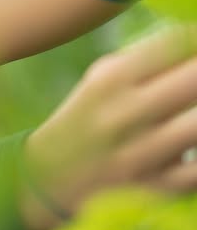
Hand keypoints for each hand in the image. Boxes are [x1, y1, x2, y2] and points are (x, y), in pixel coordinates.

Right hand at [25, 23, 196, 216]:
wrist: (48, 181)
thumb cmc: (88, 118)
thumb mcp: (101, 78)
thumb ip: (147, 58)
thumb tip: (195, 39)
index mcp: (112, 79)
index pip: (177, 43)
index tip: (196, 48)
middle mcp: (126, 114)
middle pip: (195, 77)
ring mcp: (142, 155)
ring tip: (192, 108)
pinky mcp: (158, 190)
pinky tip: (195, 142)